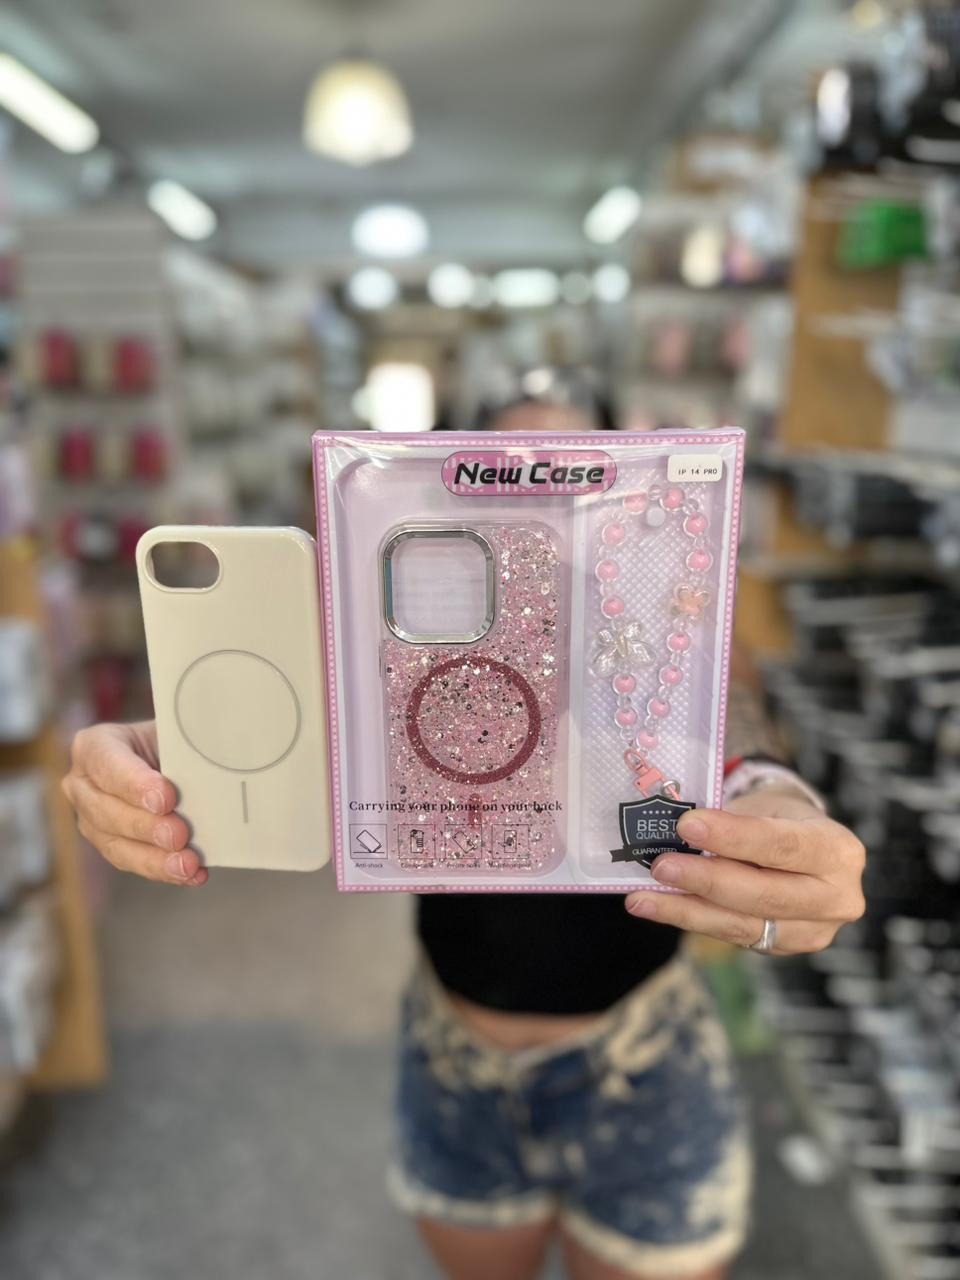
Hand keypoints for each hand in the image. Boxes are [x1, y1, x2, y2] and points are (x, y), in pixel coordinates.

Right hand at [62, 721, 206, 886]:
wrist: (176, 758)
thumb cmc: (174, 740)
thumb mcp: (177, 732)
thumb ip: (184, 744)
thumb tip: (214, 759)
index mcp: (94, 746)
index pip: (107, 764)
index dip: (135, 783)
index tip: (166, 798)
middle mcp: (84, 785)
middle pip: (106, 811)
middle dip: (146, 826)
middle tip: (179, 834)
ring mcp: (93, 820)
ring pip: (116, 845)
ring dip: (155, 859)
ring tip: (187, 865)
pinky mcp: (113, 845)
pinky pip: (135, 862)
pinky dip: (165, 870)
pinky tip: (192, 874)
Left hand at [625, 785, 864, 954]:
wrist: (799, 844)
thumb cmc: (777, 818)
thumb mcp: (764, 807)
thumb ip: (730, 824)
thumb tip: (671, 836)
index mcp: (838, 850)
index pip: (782, 845)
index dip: (733, 837)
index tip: (686, 825)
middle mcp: (837, 897)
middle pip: (765, 895)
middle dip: (706, 881)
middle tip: (660, 867)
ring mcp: (815, 931)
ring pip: (744, 925)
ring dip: (687, 911)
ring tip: (642, 898)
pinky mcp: (785, 948)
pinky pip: (733, 936)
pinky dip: (692, 919)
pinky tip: (656, 907)